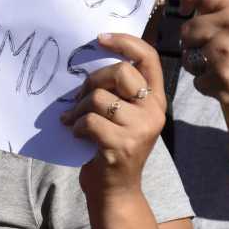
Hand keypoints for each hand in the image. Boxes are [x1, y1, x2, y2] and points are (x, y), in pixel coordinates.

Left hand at [61, 33, 165, 196]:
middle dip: (91, 81)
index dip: (125, 42)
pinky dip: (75, 126)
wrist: (115, 190)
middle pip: (119, 72)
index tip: (100, 38)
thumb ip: (116, 91)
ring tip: (74, 121)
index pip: (148, 58)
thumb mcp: (122, 115)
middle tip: (78, 97)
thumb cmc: (112, 147)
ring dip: (78, 108)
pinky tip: (77, 135)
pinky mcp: (122, 145)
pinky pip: (89, 121)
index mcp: (155, 99)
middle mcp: (154, 111)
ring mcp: (141, 128)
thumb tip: (87, 63)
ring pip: (99, 98)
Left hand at [179, 0, 228, 119]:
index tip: (186, 8)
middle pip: (187, 29)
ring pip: (188, 57)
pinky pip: (197, 80)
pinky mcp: (220, 78)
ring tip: (227, 67)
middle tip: (218, 51)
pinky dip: (209, 85)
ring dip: (201, 65)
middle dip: (195, 43)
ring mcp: (225, 52)